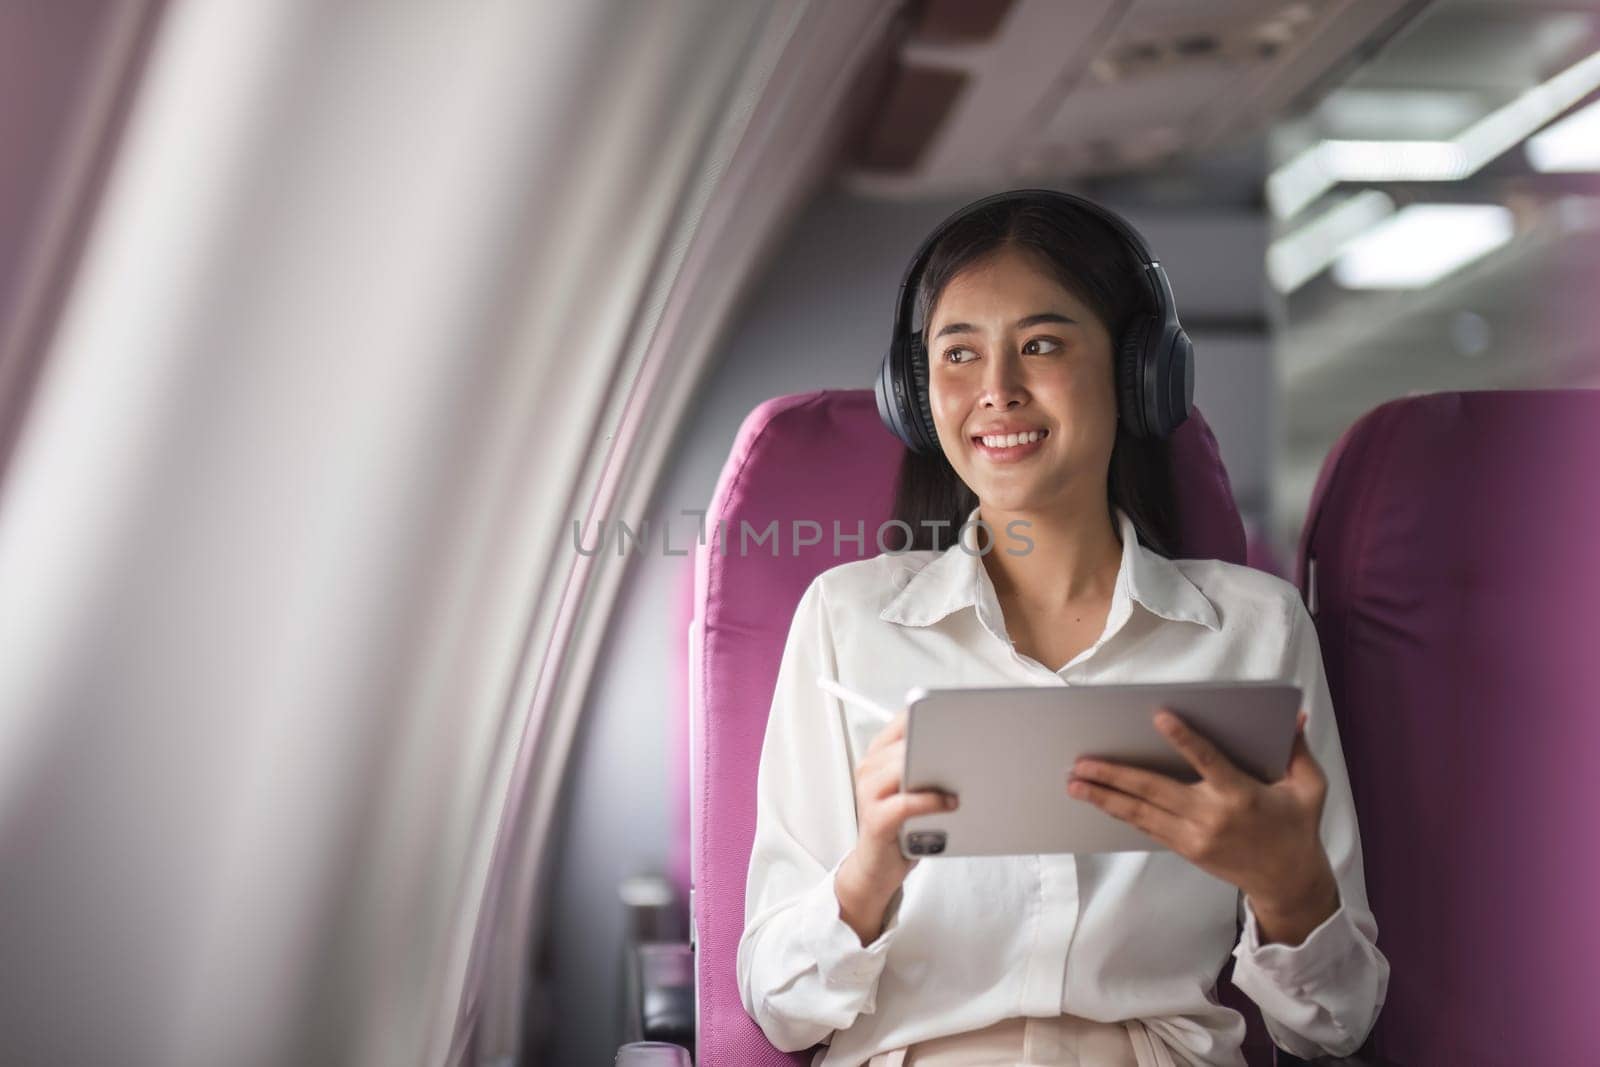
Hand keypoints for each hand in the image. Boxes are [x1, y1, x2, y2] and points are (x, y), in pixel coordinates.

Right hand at [835, 710, 956, 943]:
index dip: (931, 715)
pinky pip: (907, 802)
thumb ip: (928, 767)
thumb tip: (967, 750)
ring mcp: (868, 793)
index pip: (905, 721)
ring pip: (905, 767)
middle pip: (907, 742)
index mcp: (879, 755)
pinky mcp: (876, 819)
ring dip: (938, 772)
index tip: (962, 716)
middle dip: (941, 743)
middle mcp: (870, 768)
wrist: (877, 868)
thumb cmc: (902, 827)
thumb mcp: (915, 791)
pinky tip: (951, 803)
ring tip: (963, 778)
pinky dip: (933, 801)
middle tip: (970, 744)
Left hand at [1067, 708, 1338, 943]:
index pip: (1207, 761)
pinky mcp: (1185, 849)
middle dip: (1114, 775)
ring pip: (1141, 813)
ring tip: (1074, 784)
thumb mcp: (1309, 788)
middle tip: (1081, 762)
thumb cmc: (1297, 828)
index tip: (1159, 717)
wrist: (1287, 882)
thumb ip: (1298, 751)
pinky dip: (1121, 813)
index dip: (1184, 739)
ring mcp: (1194, 837)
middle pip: (1155, 791)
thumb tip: (1296, 717)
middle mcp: (1212, 817)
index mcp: (1241, 795)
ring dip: (1105, 797)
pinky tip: (1099, 801)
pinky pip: (1147, 827)